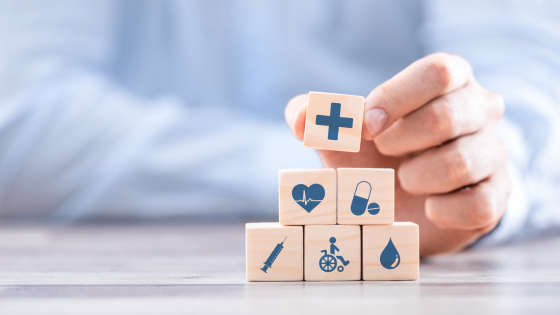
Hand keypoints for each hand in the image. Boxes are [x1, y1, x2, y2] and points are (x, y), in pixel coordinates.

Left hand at [285, 53, 510, 255]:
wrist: (401, 202)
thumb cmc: (375, 157)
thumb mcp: (343, 136)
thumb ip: (317, 119)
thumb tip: (301, 118)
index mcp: (448, 80)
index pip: (437, 72)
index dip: (395, 99)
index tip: (366, 128)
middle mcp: (481, 108)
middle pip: (446, 117)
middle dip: (399, 143)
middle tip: (385, 156)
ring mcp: (494, 151)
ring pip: (460, 163)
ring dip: (416, 178)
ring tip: (406, 180)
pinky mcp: (499, 194)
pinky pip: (477, 204)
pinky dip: (440, 211)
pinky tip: (428, 206)